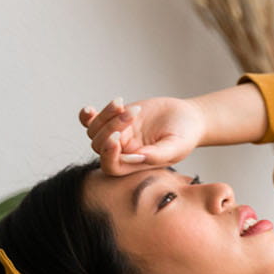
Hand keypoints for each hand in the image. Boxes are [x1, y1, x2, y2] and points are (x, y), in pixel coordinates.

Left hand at [78, 96, 206, 176]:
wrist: (187, 117)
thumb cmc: (186, 135)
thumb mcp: (178, 146)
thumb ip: (159, 154)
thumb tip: (138, 157)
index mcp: (136, 165)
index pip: (111, 166)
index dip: (108, 154)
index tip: (117, 137)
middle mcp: (123, 152)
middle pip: (100, 146)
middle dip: (112, 128)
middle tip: (134, 113)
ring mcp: (117, 136)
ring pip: (94, 131)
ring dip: (107, 116)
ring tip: (134, 108)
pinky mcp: (114, 120)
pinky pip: (90, 121)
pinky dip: (87, 116)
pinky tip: (90, 109)